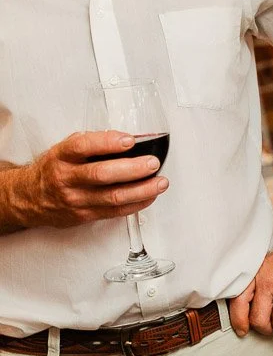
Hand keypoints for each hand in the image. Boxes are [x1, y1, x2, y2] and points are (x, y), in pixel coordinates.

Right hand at [9, 131, 166, 228]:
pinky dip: (137, 204)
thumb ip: (93, 143)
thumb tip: (127, 139)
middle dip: (132, 169)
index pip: (83, 146)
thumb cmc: (54, 169)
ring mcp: (75, 199)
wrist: (29, 197)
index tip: (129, 140)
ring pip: (112, 197)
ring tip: (160, 182)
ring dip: (142, 190)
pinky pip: (115, 212)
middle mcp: (66, 178)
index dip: (108, 142)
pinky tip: (150, 196)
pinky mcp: (84, 215)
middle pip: (101, 174)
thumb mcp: (65, 149)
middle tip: (152, 163)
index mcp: (62, 156)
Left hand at [229, 229, 272, 338]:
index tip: (243, 330)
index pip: (239, 303)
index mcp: (258, 274)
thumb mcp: (270, 264)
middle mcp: (269, 282)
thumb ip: (259, 285)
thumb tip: (252, 310)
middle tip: (272, 325)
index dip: (239, 321)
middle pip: (258, 320)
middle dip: (266, 328)